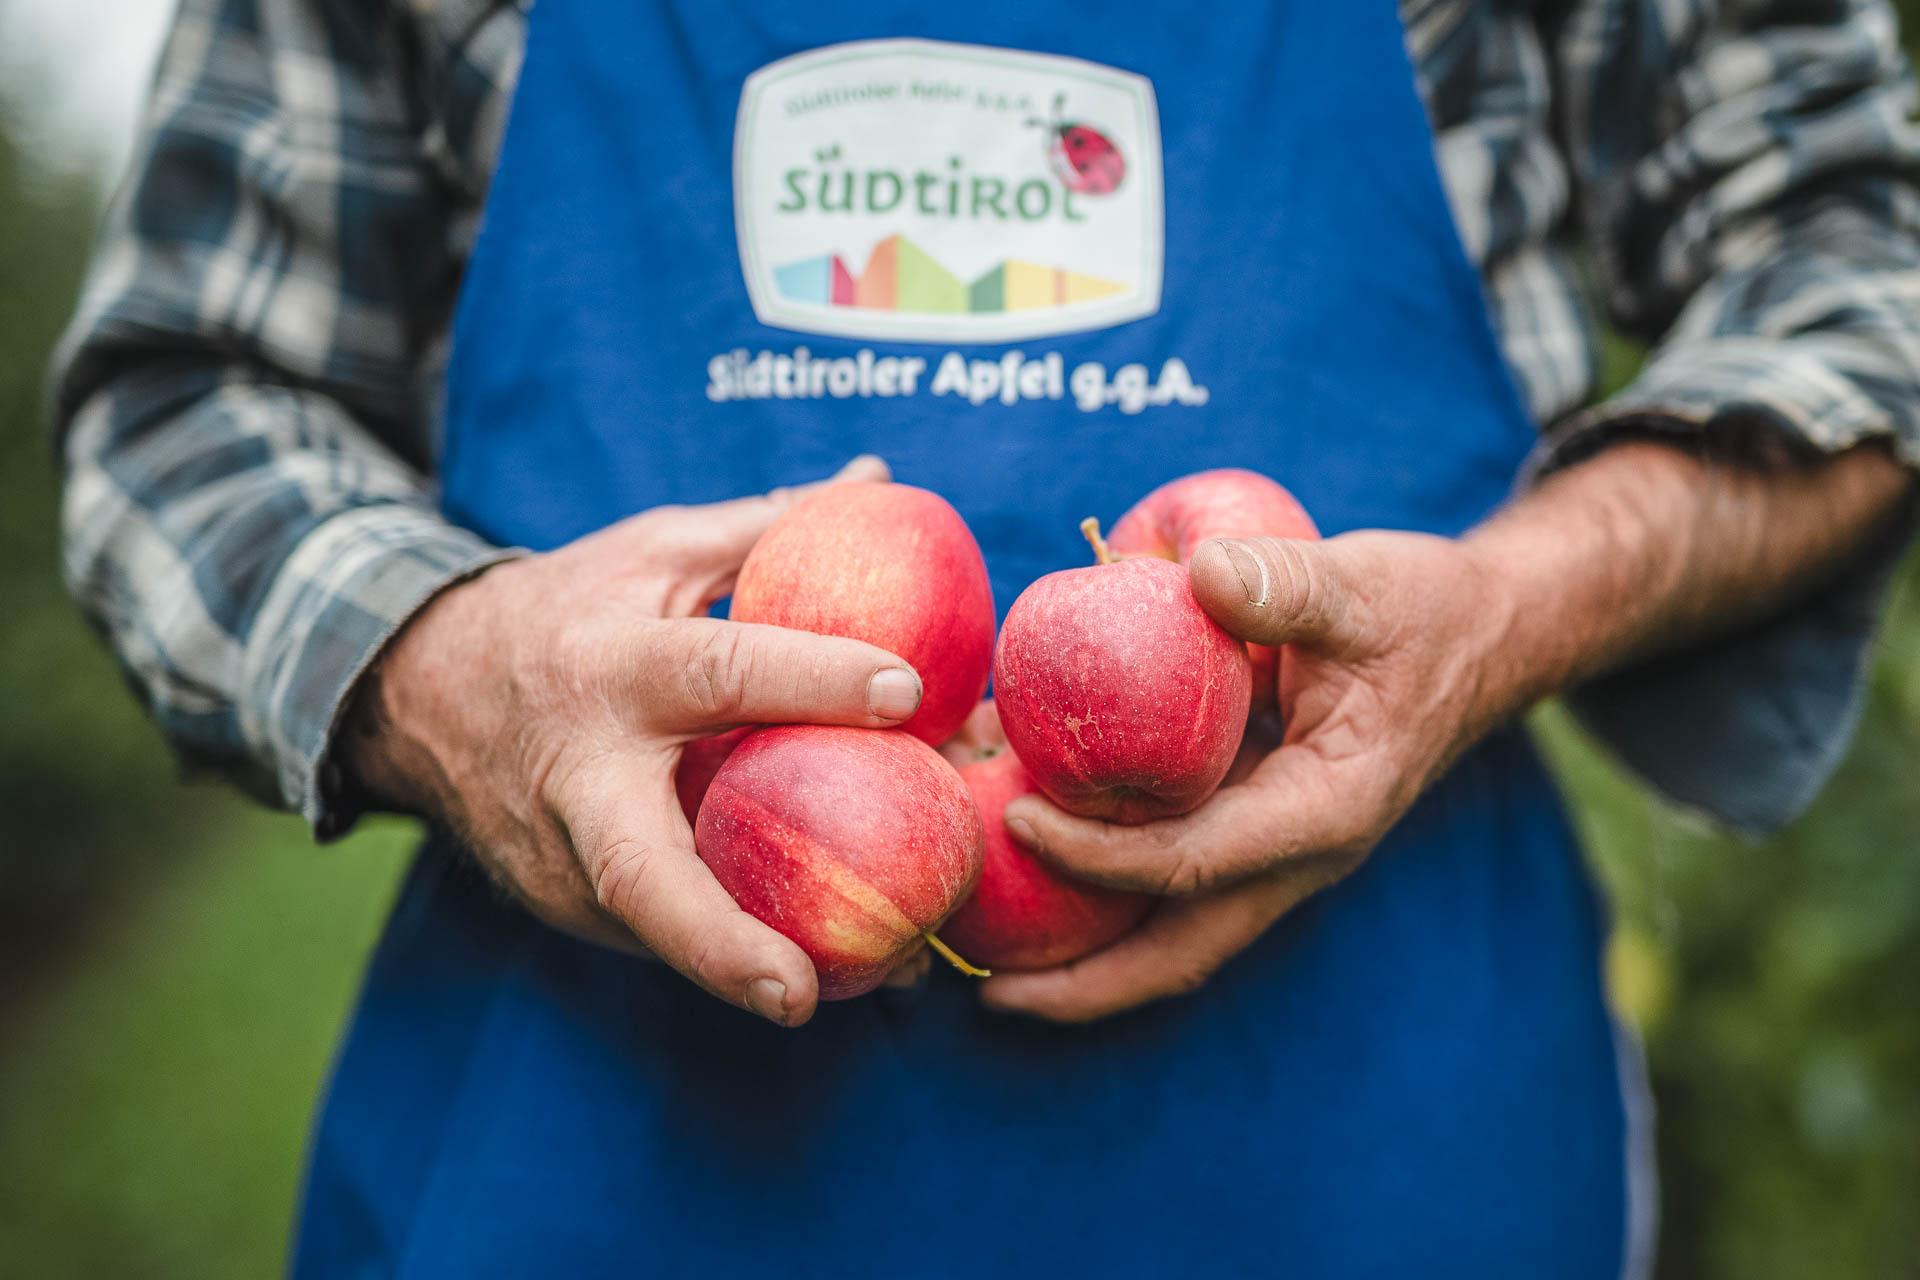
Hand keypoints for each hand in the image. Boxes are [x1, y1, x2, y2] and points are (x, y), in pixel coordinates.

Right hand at [346, 456, 924, 1027]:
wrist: (423, 690)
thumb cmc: (569, 610)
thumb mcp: (653, 552)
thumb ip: (765, 527)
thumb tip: (877, 481)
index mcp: (611, 666)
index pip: (717, 671)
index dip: (812, 677)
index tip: (906, 693)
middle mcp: (579, 774)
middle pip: (637, 871)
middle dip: (716, 939)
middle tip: (801, 992)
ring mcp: (560, 856)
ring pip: (657, 928)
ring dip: (761, 965)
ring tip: (885, 981)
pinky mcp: (564, 905)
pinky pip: (662, 935)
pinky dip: (743, 952)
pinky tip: (838, 968)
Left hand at [982, 530, 1519, 1021]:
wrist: (1481, 637)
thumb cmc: (1422, 610)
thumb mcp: (1363, 585)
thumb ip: (1288, 582)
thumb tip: (1201, 572)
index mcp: (1324, 812)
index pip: (1193, 862)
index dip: (1100, 855)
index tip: (1019, 817)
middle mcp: (1298, 856)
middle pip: (1182, 953)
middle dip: (1086, 987)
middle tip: (989, 998)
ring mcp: (1275, 853)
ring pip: (1175, 933)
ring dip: (1088, 951)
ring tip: (991, 952)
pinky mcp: (1254, 829)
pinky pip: (1174, 880)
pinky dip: (1106, 880)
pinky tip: (1038, 852)